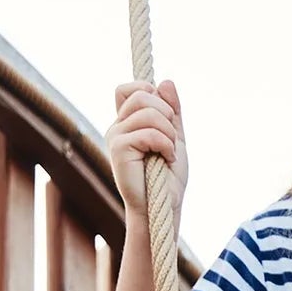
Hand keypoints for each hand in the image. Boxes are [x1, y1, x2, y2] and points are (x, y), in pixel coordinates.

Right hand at [107, 79, 185, 218]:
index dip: (150, 92)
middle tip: (172, 138)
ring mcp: (115, 137)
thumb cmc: (167, 178)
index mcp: (127, 122)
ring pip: (147, 111)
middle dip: (167, 113)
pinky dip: (166, 144)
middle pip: (141, 94)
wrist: (162, 208)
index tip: (167, 116)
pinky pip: (148, 132)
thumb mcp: (176, 137)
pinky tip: (167, 159)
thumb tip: (166, 81)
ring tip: (170, 151)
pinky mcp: (118, 150)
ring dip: (169, 132)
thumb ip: (172, 111)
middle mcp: (117, 127)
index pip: (130, 88)